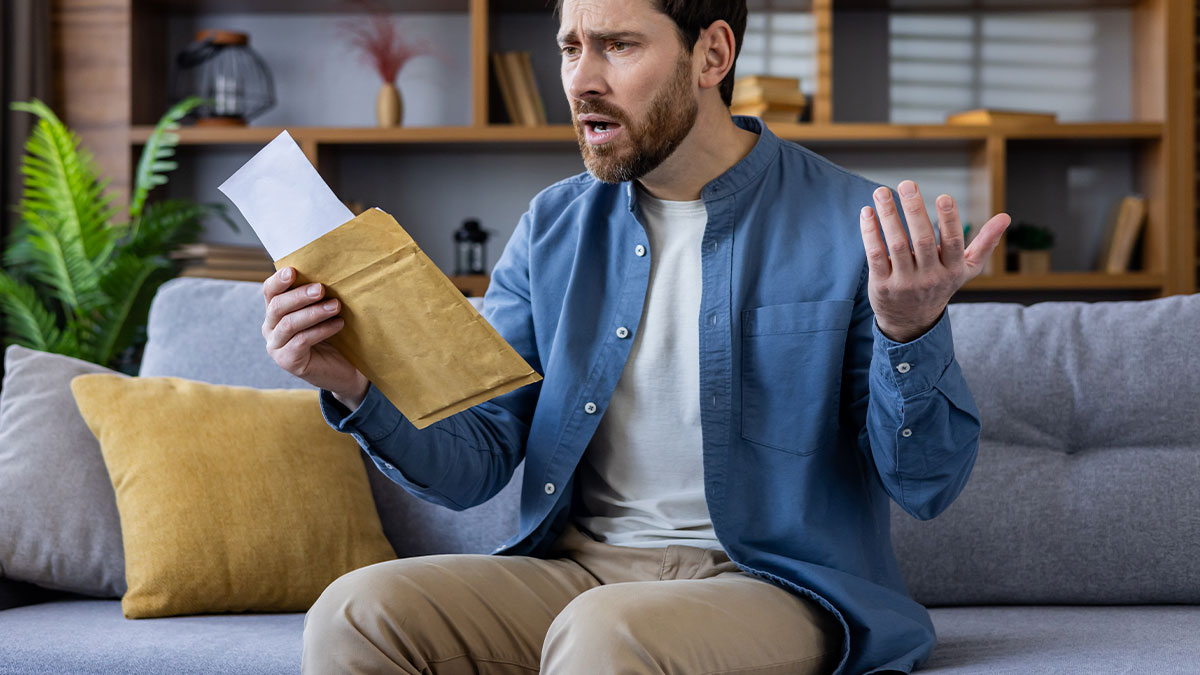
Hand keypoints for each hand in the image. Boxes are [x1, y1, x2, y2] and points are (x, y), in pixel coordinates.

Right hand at [262, 267, 368, 407]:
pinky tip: (338, 324)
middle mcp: (270, 328)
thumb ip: (316, 295)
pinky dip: (321, 330)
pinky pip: (301, 341)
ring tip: (336, 306)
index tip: (292, 270)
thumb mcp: (322, 311)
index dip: (278, 280)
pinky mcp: (287, 361)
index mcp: (275, 311)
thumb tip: (326, 270)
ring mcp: (276, 346)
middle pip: (277, 306)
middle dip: (299, 295)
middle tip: (321, 288)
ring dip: (314, 313)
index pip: (269, 292)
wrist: (343, 370)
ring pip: (289, 324)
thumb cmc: (333, 335)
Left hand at [860, 180, 1010, 342]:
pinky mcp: (882, 285)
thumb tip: (1006, 217)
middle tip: (907, 184)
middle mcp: (930, 277)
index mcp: (952, 270)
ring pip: (897, 244)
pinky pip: (876, 255)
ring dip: (889, 216)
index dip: (949, 220)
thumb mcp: (967, 269)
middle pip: (923, 240)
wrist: (912, 321)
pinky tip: (868, 212)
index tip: (944, 196)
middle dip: (915, 210)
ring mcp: (905, 283)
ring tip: (881, 191)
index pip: (953, 242)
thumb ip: (985, 243)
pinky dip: (870, 233)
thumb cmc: (941, 285)